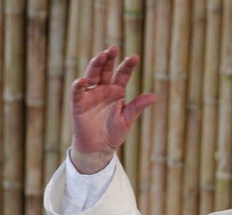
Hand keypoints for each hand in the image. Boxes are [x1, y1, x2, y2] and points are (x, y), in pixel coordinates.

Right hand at [70, 46, 156, 173]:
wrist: (99, 148)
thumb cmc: (114, 133)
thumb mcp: (127, 119)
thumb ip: (138, 107)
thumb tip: (154, 96)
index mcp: (116, 91)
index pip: (122, 75)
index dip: (128, 66)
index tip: (135, 57)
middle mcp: (103, 89)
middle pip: (106, 70)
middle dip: (109, 59)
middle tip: (113, 48)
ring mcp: (90, 95)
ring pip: (92, 75)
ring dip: (96, 65)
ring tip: (101, 56)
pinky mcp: (78, 103)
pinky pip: (78, 92)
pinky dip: (79, 86)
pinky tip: (83, 80)